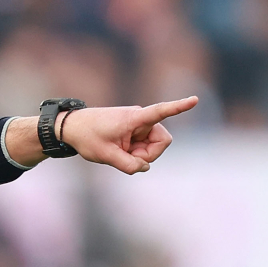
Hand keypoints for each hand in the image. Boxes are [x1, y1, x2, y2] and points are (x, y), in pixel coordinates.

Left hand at [4, 96, 198, 172]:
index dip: (178, 107)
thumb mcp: (105, 155)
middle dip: (148, 154)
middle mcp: (140, 118)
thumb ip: (127, 165)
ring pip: (153, 146)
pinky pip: (144, 146)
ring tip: (118, 152)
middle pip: (162, 142)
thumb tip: (145, 167)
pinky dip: (134, 153)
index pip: (160, 111)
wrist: (72, 127)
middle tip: (126, 157)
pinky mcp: (136, 131)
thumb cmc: (87, 137)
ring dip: (139, 155)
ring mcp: (139, 125)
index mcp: (134, 119)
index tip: (195, 99)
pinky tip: (119, 151)